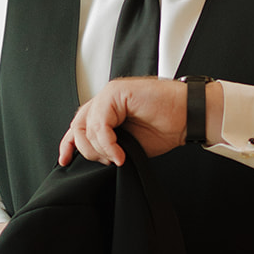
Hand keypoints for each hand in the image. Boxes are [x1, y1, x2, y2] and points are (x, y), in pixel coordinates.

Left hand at [59, 77, 189, 167]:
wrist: (188, 116)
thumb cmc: (166, 127)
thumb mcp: (128, 143)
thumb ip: (108, 145)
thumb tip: (93, 158)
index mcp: (106, 110)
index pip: (78, 126)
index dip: (68, 145)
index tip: (66, 161)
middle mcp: (105, 100)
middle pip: (78, 127)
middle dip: (87, 151)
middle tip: (107, 162)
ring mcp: (110, 94)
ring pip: (86, 126)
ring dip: (100, 149)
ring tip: (117, 158)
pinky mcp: (116, 92)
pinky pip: (100, 124)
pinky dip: (107, 143)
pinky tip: (119, 153)